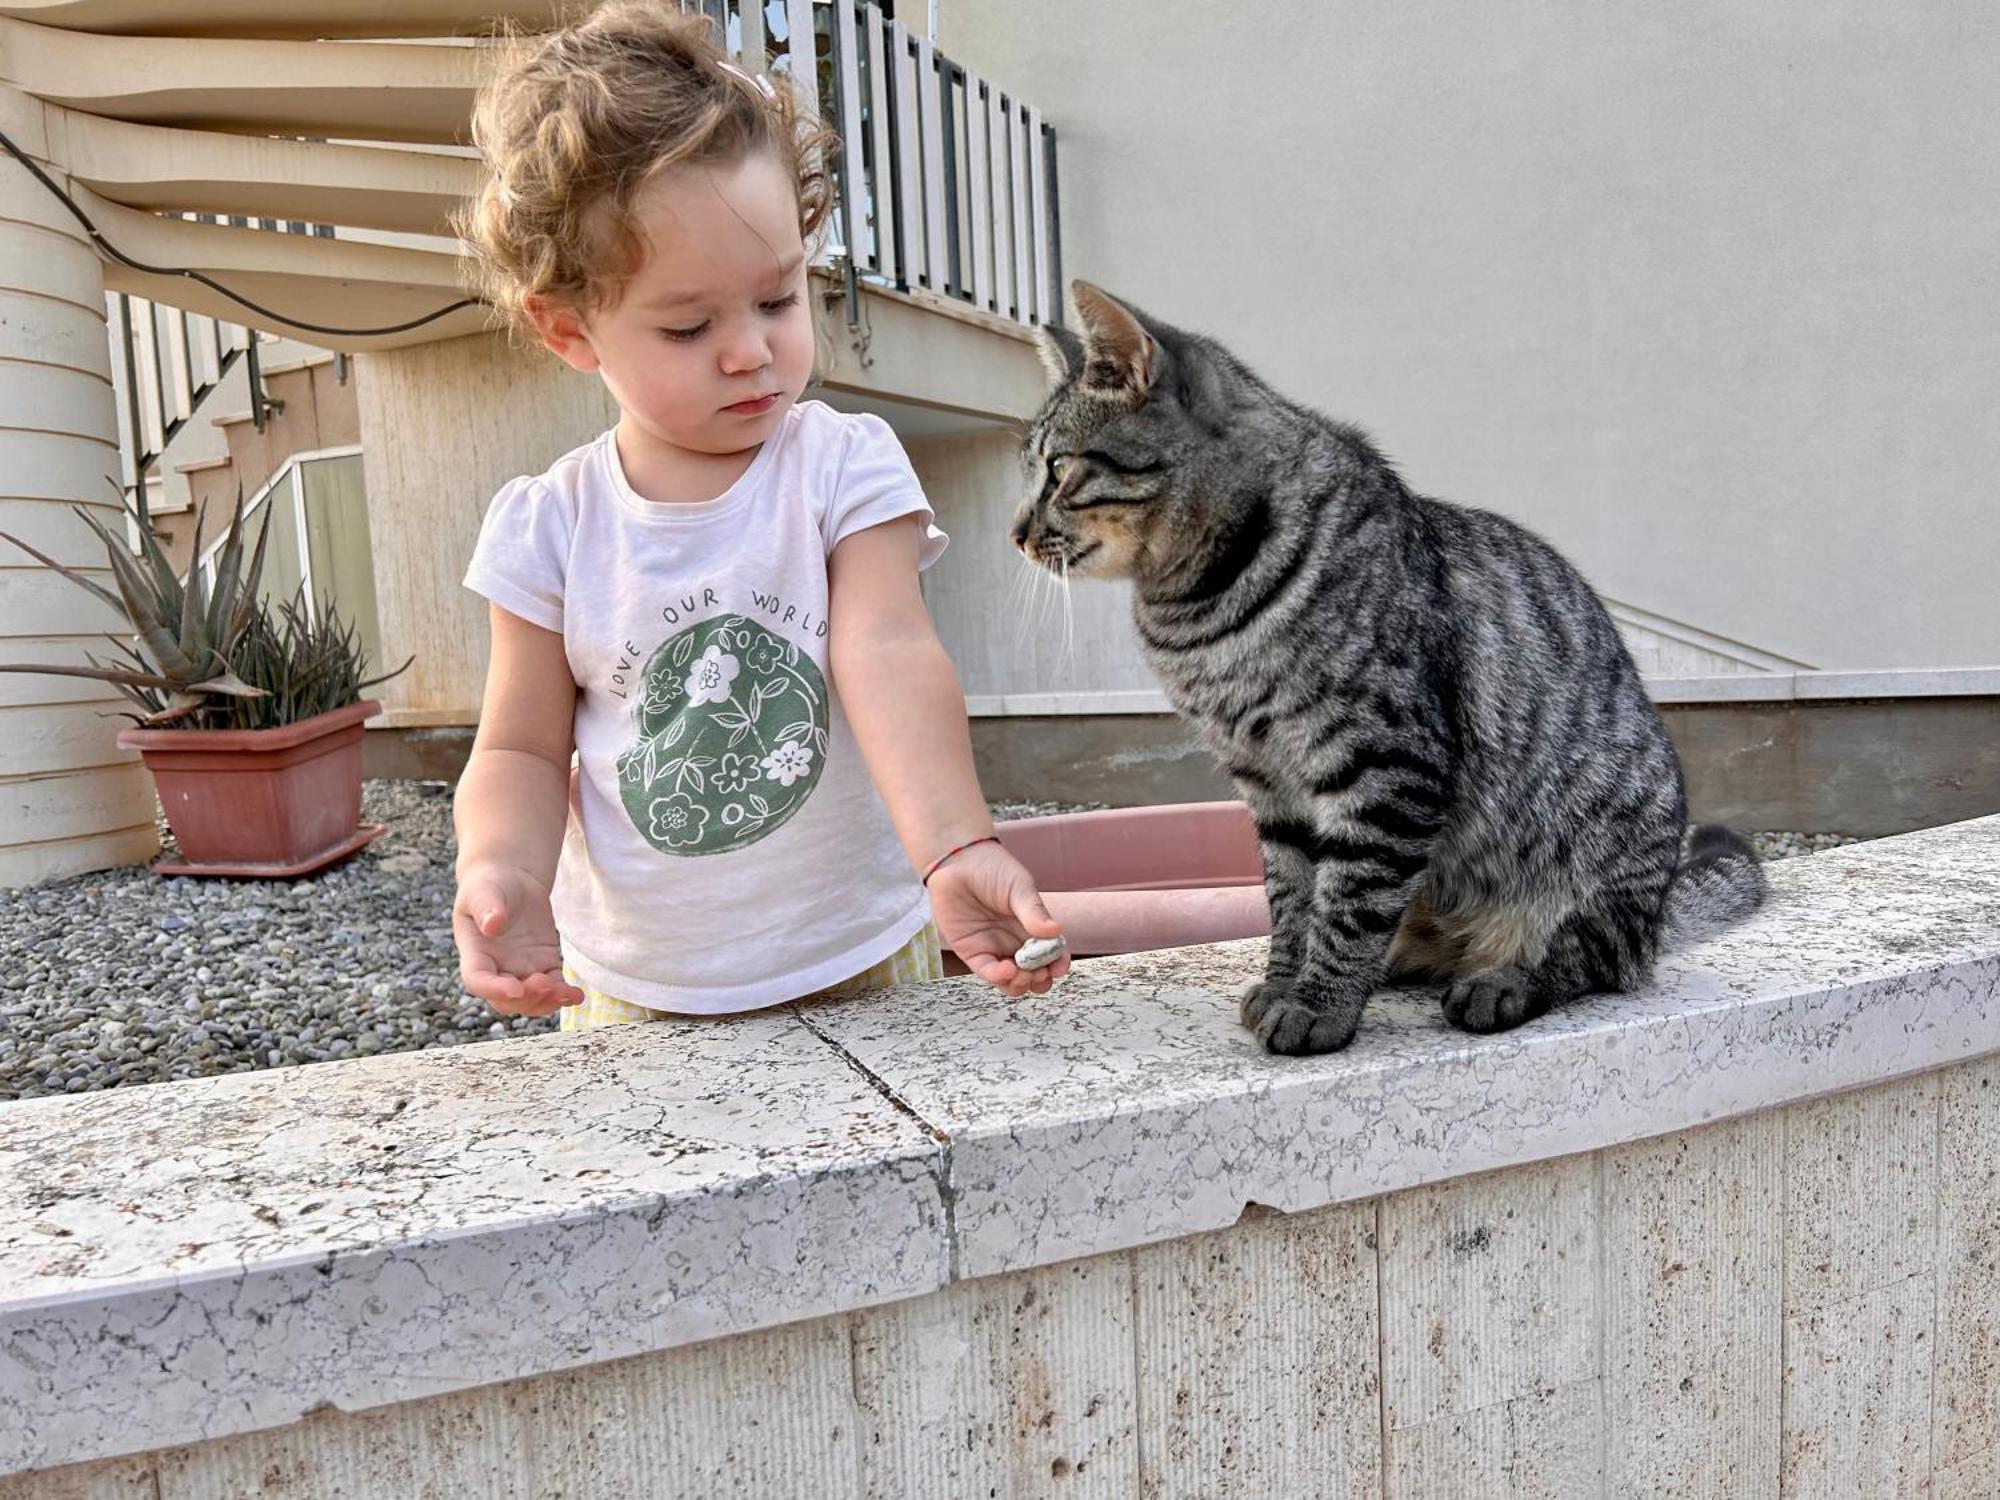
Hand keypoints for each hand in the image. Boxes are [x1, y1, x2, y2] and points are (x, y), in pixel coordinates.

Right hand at [453, 862, 584, 1016]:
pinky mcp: (543, 966)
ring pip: (531, 1000)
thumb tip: (493, 924)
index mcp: (475, 954)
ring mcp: (520, 970)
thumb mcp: (484, 891)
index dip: (494, 990)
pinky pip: (552, 988)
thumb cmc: (490, 886)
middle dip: (527, 999)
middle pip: (506, 1000)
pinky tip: (576, 995)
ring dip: (547, 1002)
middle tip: (546, 984)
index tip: (515, 989)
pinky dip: (563, 995)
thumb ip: (487, 907)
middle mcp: (496, 969)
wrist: (511, 882)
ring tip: (566, 993)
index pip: (478, 981)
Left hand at [926, 840, 1070, 996]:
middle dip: (1040, 980)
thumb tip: (1055, 931)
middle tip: (1040, 972)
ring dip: (1020, 984)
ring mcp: (994, 949)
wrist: (957, 862)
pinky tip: (1006, 970)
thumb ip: (1033, 911)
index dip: (1058, 964)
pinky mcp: (972, 952)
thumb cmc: (992, 870)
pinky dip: (998, 976)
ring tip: (1022, 974)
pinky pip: (987, 971)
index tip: (1059, 968)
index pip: (1051, 954)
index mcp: (1033, 928)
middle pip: (1034, 974)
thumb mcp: (1019, 887)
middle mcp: (1015, 942)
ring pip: (1011, 980)